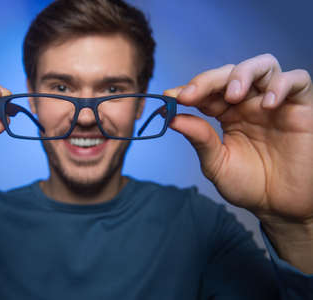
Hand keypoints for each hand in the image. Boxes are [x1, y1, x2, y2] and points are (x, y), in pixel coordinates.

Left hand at [166, 54, 311, 223]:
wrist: (279, 207)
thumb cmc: (248, 185)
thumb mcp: (216, 164)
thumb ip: (199, 139)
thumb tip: (172, 118)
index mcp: (226, 113)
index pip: (207, 91)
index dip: (189, 90)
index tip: (170, 97)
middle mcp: (249, 103)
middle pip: (230, 73)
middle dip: (207, 80)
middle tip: (191, 96)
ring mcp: (274, 103)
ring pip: (263, 66)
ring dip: (243, 73)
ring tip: (233, 95)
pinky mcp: (301, 108)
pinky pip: (298, 80)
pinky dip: (281, 84)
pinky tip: (267, 104)